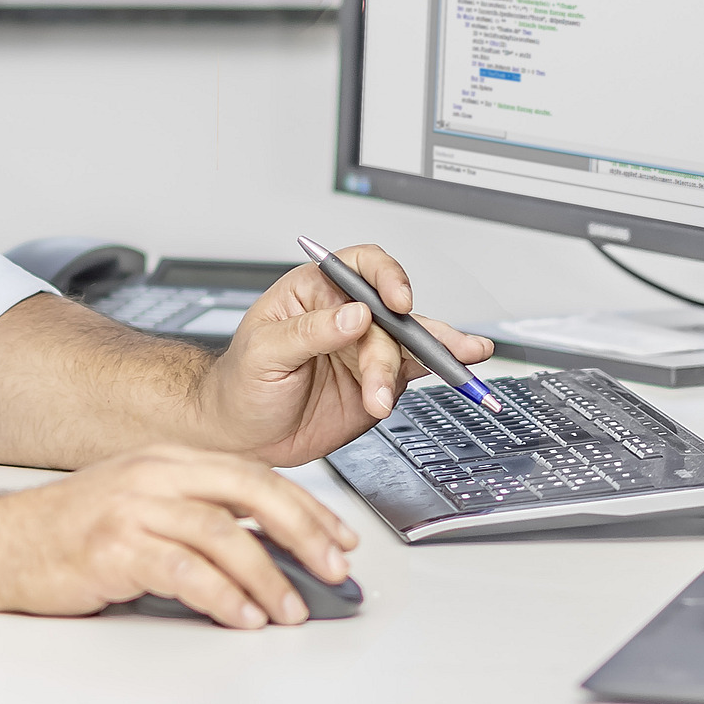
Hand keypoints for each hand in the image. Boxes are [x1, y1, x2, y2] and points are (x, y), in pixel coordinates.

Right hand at [0, 445, 357, 629]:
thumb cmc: (65, 531)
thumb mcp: (137, 501)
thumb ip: (194, 509)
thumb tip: (261, 541)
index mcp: (166, 460)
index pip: (253, 474)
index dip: (305, 505)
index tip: (338, 536)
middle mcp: (154, 476)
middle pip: (250, 493)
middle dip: (303, 532)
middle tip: (332, 567)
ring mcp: (133, 510)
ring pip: (224, 535)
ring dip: (267, 577)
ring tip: (289, 608)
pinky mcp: (114, 550)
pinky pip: (185, 572)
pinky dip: (223, 597)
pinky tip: (242, 615)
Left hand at [190, 243, 492, 467]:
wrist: (242, 436)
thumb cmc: (239, 384)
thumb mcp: (262, 352)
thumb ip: (309, 332)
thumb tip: (353, 315)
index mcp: (316, 291)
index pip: (361, 267)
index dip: (385, 277)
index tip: (396, 301)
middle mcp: (347, 315)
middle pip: (393, 312)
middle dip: (405, 338)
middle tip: (408, 362)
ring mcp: (365, 349)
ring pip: (411, 342)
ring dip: (433, 357)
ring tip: (459, 366)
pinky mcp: (378, 381)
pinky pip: (414, 370)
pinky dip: (441, 369)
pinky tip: (464, 366)